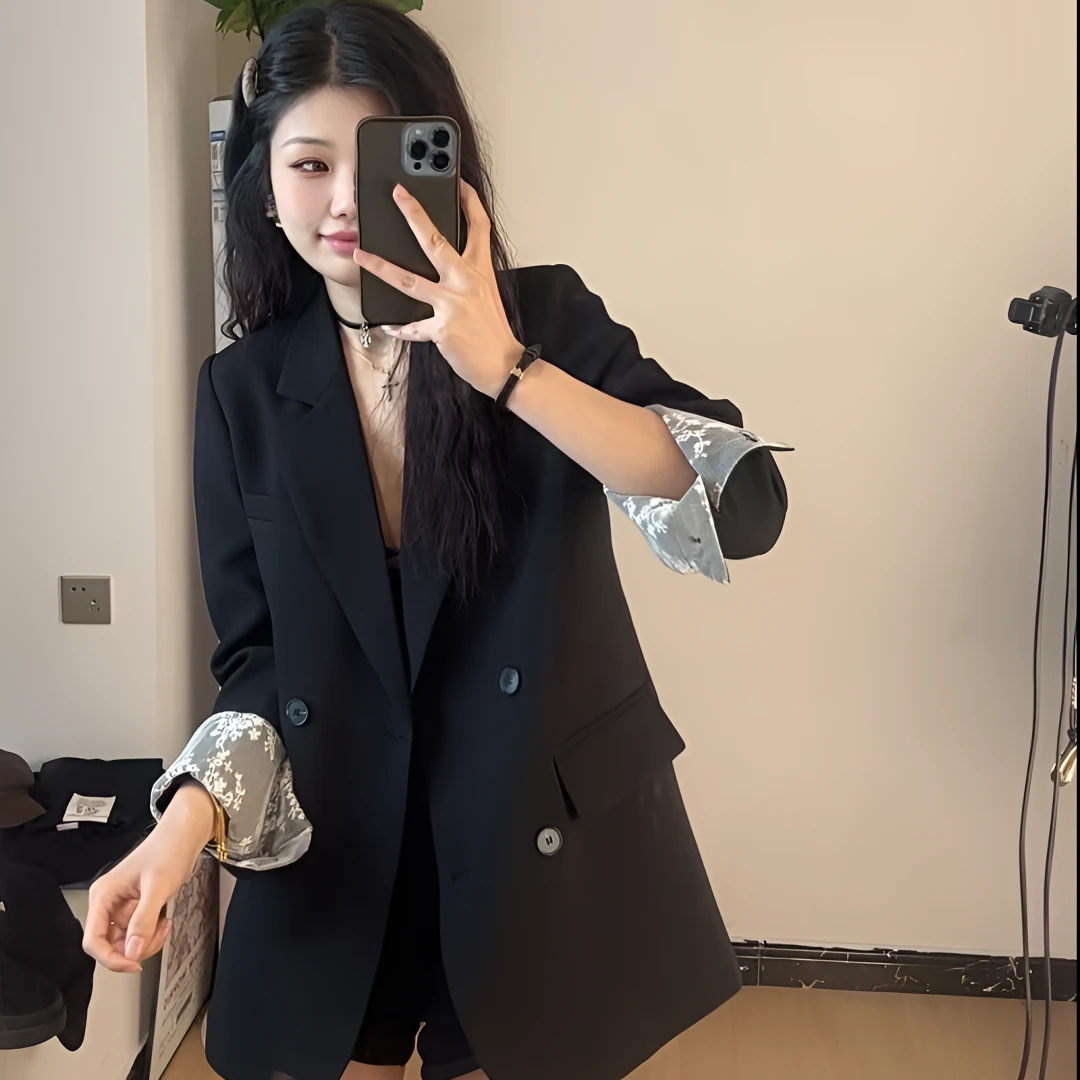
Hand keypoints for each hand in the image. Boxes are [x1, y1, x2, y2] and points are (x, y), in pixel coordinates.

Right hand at [82, 781, 214, 971]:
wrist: (184, 836)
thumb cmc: (168, 850)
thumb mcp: (158, 887)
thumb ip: (143, 920)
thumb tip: (131, 952)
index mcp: (103, 895)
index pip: (93, 940)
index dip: (110, 958)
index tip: (133, 964)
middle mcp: (108, 903)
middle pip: (111, 945)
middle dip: (135, 948)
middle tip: (157, 936)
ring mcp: (122, 907)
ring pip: (126, 942)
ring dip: (147, 941)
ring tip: (164, 925)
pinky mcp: (136, 908)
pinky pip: (138, 933)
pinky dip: (152, 934)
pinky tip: (165, 921)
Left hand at [352, 179, 524, 397]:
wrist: (504, 364)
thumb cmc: (494, 331)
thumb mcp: (487, 294)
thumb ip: (466, 276)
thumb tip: (445, 264)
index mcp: (480, 270)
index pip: (479, 226)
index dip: (469, 200)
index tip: (458, 182)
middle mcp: (465, 282)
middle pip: (435, 241)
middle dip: (414, 215)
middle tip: (398, 194)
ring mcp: (452, 305)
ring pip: (409, 280)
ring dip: (381, 267)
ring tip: (361, 256)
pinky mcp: (441, 329)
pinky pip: (413, 327)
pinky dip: (400, 327)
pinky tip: (389, 324)